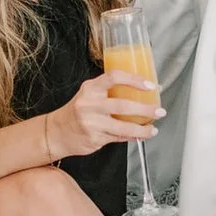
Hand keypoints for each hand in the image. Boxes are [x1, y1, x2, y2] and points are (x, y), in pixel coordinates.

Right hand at [45, 71, 160, 159]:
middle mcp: (89, 104)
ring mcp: (91, 122)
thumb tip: (143, 92)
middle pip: (123, 105)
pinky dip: (131, 137)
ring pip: (123, 127)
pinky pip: (118, 138)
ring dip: (142, 129)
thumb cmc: (78, 111)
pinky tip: (139, 135)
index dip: (134, 80)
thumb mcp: (90, 95)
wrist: (56, 132)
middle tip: (159, 110)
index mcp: (90, 88)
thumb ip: (111, 92)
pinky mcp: (94, 138)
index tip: (150, 86)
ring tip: (153, 129)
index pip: (114, 78)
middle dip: (145, 109)